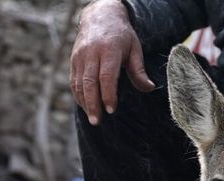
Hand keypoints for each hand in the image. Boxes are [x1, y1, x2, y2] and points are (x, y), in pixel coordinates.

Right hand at [70, 0, 154, 124]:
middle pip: (89, 82)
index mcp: (109, 49)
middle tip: (97, 121)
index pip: (106, 76)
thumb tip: (149, 88)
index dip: (108, 94)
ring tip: (93, 118)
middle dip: (93, 104)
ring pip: (79, 83)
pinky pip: (74, 81)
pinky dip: (78, 95)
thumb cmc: (121, 35)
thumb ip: (139, 70)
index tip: (112, 110)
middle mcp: (92, 53)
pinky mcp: (73, 60)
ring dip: (85, 103)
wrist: (100, 15)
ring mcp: (80, 56)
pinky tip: (86, 106)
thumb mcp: (134, 48)